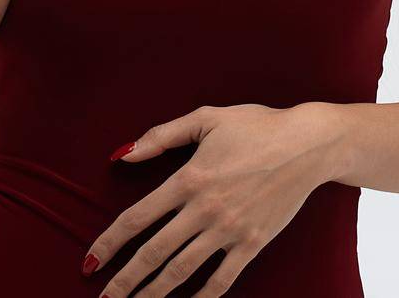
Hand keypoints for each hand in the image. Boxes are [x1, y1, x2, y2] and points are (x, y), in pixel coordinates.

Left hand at [81, 103, 346, 296]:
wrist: (308, 144)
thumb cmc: (256, 125)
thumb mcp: (206, 118)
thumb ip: (161, 136)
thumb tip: (123, 154)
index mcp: (189, 178)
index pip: (137, 218)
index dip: (109, 243)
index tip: (91, 261)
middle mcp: (205, 209)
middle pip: (154, 253)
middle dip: (125, 280)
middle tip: (105, 297)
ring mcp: (230, 230)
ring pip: (182, 271)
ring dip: (154, 293)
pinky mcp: (253, 243)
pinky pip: (222, 279)